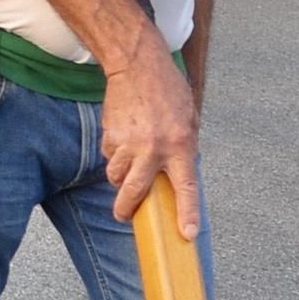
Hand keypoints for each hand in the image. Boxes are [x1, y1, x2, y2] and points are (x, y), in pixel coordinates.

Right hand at [101, 43, 202, 237]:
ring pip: (117, 176)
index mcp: (179, 145)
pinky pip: (110, 156)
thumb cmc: (168, 90)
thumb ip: (184, 149)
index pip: (185, 188)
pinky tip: (124, 140)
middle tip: (125, 215)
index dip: (187, 214)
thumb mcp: (188, 120)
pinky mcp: (110, 135)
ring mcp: (128, 142)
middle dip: (127, 209)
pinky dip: (115, 156)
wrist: (137, 64)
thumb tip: (177, 175)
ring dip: (120, 178)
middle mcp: (153, 148)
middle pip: (135, 192)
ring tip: (128, 166)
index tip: (188, 235)